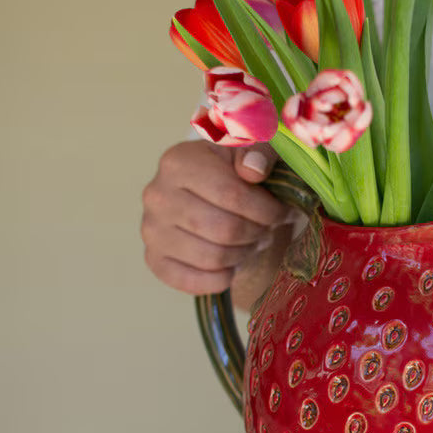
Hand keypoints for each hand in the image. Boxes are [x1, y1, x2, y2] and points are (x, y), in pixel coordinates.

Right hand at [141, 138, 292, 295]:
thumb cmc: (233, 171)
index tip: (281, 212)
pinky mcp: (154, 259)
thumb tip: (253, 171)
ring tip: (250, 242)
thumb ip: (260, 152)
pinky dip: (220, 279)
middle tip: (266, 229)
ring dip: (242, 254)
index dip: (266, 210)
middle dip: (256, 233)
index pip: (232, 195)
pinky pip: (192, 281)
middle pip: (224, 230)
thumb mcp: (251, 151)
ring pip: (212, 258)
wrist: (207, 194)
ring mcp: (151, 230)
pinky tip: (231, 263)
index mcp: (179, 161)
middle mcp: (157, 195)